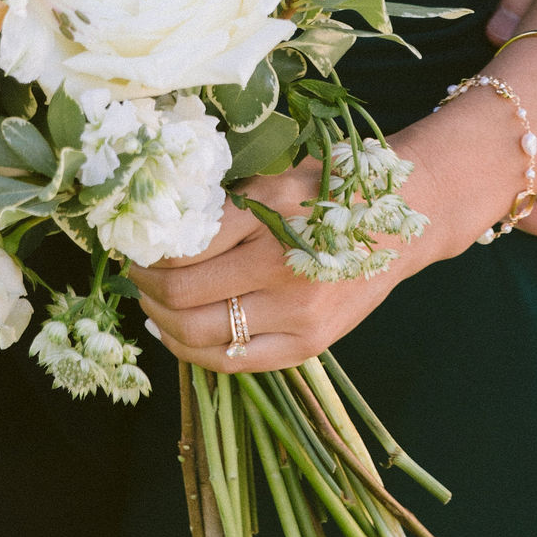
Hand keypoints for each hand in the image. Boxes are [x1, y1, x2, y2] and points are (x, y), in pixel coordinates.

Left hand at [129, 162, 433, 374]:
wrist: (401, 219)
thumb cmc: (328, 188)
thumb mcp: (273, 175)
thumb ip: (220, 200)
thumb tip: (153, 227)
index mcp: (269, 210)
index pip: (181, 244)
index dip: (147, 248)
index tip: (135, 242)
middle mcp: (281, 265)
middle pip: (181, 293)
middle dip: (144, 285)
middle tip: (136, 272)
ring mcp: (297, 312)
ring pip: (199, 333)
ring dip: (160, 319)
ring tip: (151, 301)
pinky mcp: (310, 344)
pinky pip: (233, 361)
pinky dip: (191, 350)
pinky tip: (175, 333)